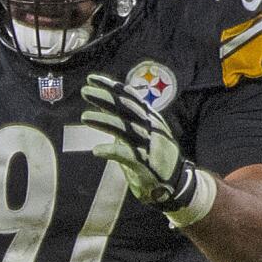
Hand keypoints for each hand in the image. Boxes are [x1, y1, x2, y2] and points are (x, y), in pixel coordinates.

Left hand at [80, 73, 204, 213]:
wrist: (176, 183)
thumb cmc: (156, 157)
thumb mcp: (145, 133)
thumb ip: (128, 120)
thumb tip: (109, 104)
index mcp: (151, 119)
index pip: (130, 98)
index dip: (112, 87)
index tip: (92, 78)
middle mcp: (151, 128)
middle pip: (127, 109)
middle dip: (106, 98)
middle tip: (85, 91)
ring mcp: (150, 146)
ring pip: (126, 129)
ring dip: (105, 121)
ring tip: (84, 117)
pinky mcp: (146, 164)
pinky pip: (128, 156)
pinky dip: (112, 151)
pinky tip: (96, 150)